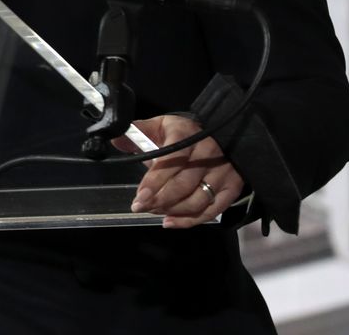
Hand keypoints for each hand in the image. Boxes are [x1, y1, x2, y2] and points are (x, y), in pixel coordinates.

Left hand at [112, 114, 244, 228]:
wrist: (220, 136)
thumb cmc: (183, 134)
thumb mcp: (161, 126)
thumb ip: (139, 132)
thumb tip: (116, 139)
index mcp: (186, 135)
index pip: (171, 161)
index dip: (154, 181)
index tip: (139, 198)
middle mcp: (208, 153)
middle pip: (183, 184)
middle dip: (159, 200)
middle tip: (141, 207)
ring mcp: (223, 171)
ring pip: (197, 200)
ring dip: (172, 210)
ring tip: (154, 211)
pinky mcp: (232, 187)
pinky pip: (212, 210)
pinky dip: (189, 220)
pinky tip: (170, 222)